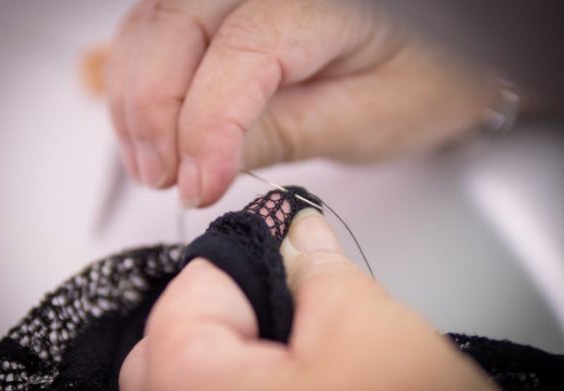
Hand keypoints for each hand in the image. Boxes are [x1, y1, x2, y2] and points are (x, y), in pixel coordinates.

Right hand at [107, 0, 496, 206]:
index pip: (239, 51)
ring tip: (154, 163)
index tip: (196, 186)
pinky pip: (158, 27)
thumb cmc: (422, 84)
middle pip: (175, 24)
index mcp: (324, 2)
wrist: (439, 60)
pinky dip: (138, 77)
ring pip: (153, 24)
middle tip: (164, 177)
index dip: (205, 124)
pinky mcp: (226, 9)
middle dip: (153, 110)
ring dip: (138, 98)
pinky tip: (143, 121)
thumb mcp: (359, 122)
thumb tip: (203, 164)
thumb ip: (280, 135)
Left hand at [119, 209, 504, 390]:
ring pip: (198, 377)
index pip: (192, 284)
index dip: (248, 256)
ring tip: (305, 358)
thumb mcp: (366, 327)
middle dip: (242, 308)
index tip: (287, 246)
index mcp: (186, 386)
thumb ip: (318, 266)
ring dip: (246, 351)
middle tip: (298, 307)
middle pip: (182, 336)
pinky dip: (248, 385)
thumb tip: (299, 232)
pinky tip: (295, 390)